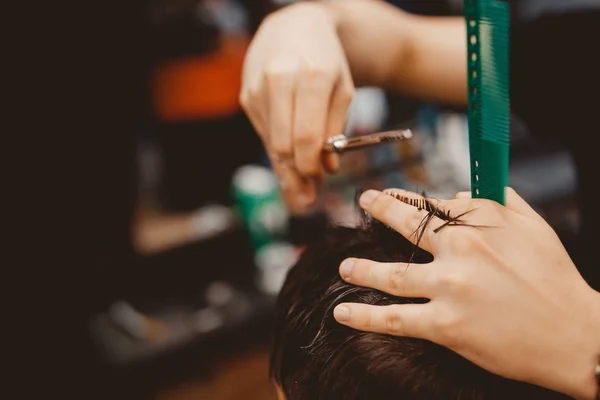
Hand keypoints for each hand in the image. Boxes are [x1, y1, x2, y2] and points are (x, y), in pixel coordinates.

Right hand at [240, 2, 354, 212]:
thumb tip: (328, 168)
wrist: (293, 28)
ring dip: (286, 169)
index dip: (313, 166)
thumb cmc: (325, 60)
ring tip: (301, 190)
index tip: (321, 180)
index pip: (307, 138)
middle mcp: (279, 81)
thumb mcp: (343, 89)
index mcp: (312, 77)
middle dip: (298, 174)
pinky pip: (264, 134)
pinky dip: (278, 151)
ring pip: (271, 144)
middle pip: (285, 145)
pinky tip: (289, 163)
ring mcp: (258, 89)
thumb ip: (336, 129)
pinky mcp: (246, 96)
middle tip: (309, 195)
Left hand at [334, 188, 599, 398]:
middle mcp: (460, 249)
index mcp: (480, 220)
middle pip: (406, 226)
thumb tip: (458, 191)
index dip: (407, 199)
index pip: (433, 204)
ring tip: (343, 267)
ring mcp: (449, 287)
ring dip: (361, 269)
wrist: (575, 336)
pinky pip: (394, 318)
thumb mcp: (533, 225)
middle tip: (363, 201)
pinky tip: (341, 312)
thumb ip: (497, 200)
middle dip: (379, 210)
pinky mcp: (445, 325)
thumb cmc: (555, 277)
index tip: (391, 196)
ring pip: (391, 274)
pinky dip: (363, 316)